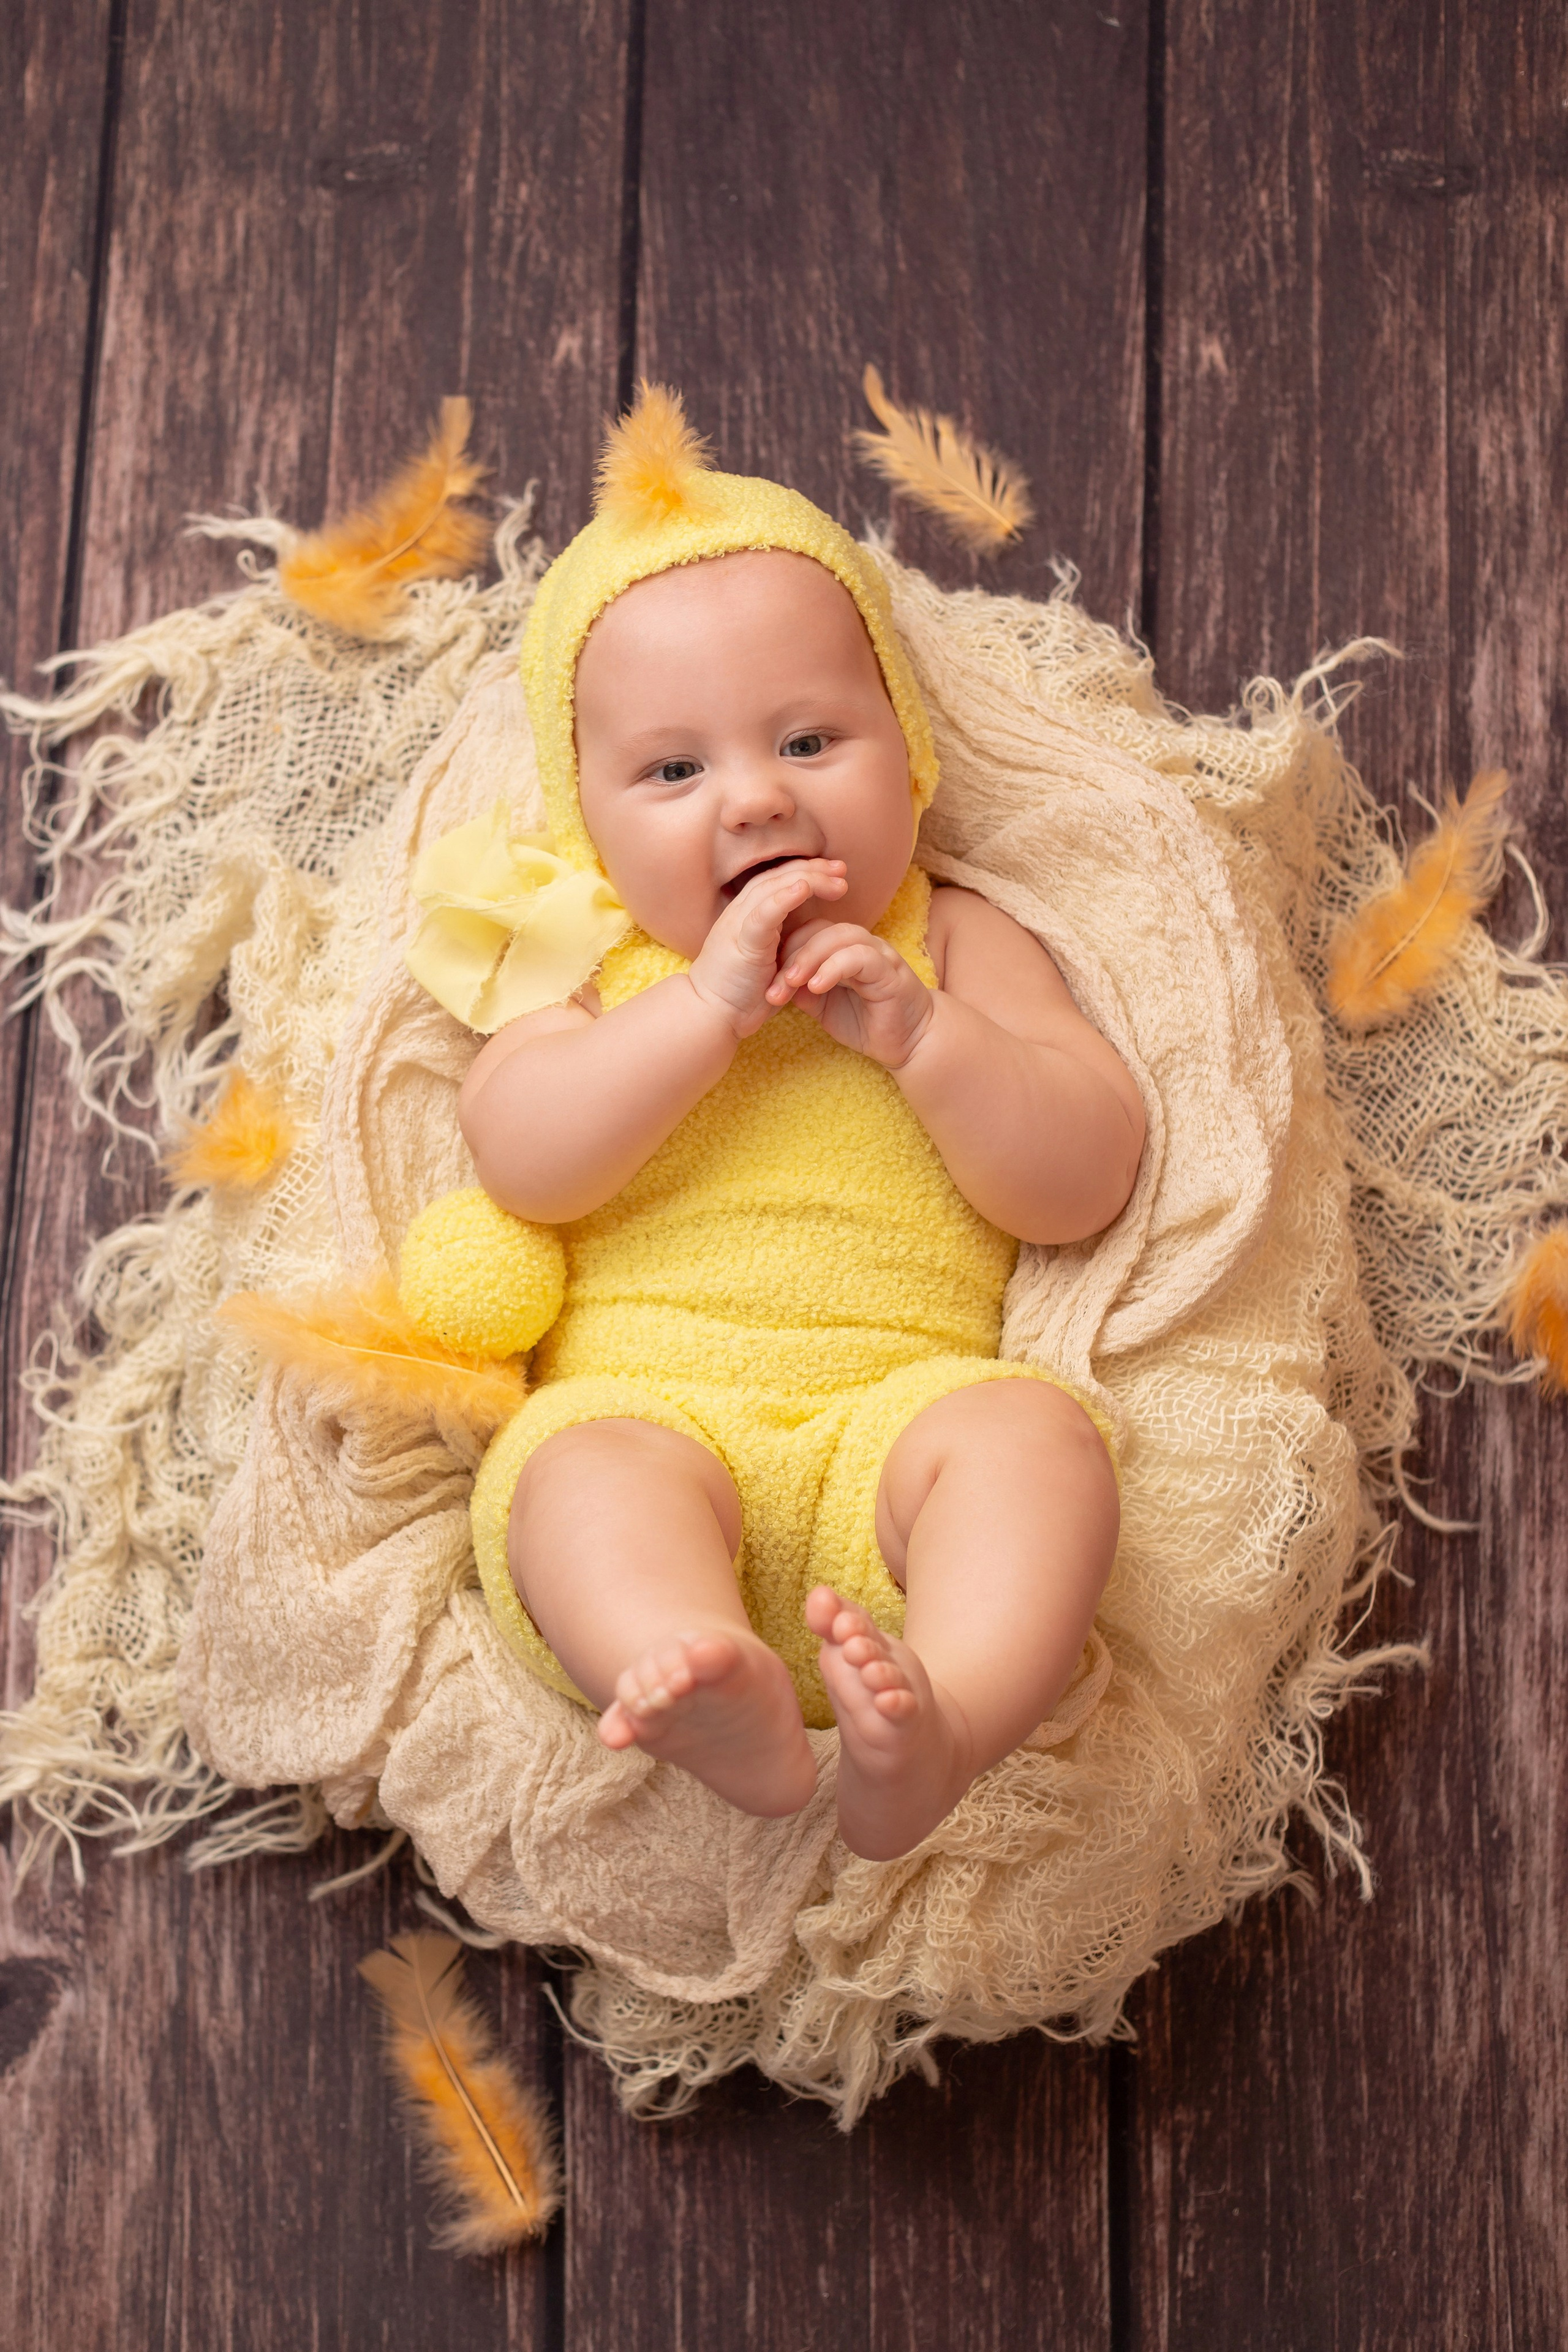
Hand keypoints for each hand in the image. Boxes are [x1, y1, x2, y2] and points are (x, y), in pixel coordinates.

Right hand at [686, 858, 847, 1036]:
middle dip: (813, 868)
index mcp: (748, 915)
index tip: (837, 873)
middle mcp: (741, 912)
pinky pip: (762, 914)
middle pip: (778, 876)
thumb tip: (811, 936)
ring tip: (835, 877)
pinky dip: (783, 899)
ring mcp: (738, 924)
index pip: (778, 879)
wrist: (709, 1015)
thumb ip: (784, 942)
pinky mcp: (741, 943)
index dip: (807, 871)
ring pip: (773, 888)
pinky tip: (803, 888)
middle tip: (842, 868)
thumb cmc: (740, 993)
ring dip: (806, 879)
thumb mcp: (768, 960)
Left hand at [766, 920, 934, 1066]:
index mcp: (841, 949)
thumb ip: (801, 989)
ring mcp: (877, 954)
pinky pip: (860, 957)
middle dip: (792, 954)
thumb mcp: (821, 1007)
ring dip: (811, 957)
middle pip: (819, 929)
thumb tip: (774, 980)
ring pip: (839, 936)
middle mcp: (859, 945)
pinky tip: (817, 986)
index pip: (807, 932)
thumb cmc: (865, 1022)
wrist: (908, 1043)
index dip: (783, 951)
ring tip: (792, 982)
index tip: (765, 980)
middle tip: (774, 984)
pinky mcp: (890, 970)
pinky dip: (835, 968)